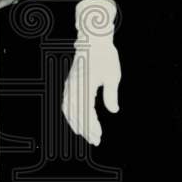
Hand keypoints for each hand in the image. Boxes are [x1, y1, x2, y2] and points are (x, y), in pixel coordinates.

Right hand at [61, 0, 120, 145]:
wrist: (93, 40)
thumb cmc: (105, 56)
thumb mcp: (113, 75)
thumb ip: (111, 94)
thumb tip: (114, 111)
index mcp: (84, 86)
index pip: (86, 113)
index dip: (92, 127)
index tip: (99, 136)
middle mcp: (73, 87)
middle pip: (75, 115)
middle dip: (85, 129)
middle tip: (95, 140)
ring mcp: (69, 86)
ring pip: (69, 111)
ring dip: (77, 124)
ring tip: (86, 134)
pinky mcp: (69, 84)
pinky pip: (67, 104)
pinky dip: (71, 115)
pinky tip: (78, 121)